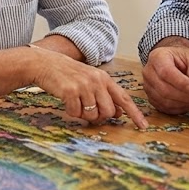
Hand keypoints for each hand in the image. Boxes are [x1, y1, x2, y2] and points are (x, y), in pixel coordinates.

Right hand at [32, 56, 148, 129]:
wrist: (45, 63)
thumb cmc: (68, 74)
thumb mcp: (90, 80)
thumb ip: (105, 94)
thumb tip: (118, 113)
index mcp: (104, 78)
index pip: (124, 98)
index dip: (134, 113)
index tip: (143, 126)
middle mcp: (97, 81)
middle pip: (108, 112)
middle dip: (99, 116)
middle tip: (88, 110)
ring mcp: (84, 86)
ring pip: (92, 115)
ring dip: (83, 115)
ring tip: (75, 103)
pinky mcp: (70, 91)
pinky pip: (76, 114)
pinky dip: (71, 112)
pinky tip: (66, 101)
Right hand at [142, 45, 188, 114]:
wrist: (176, 63)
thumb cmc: (185, 59)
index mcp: (158, 57)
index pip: (166, 72)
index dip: (181, 83)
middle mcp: (149, 72)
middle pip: (164, 89)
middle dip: (184, 96)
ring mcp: (148, 86)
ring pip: (164, 101)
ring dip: (183, 103)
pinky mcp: (151, 98)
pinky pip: (164, 108)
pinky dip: (178, 108)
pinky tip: (188, 102)